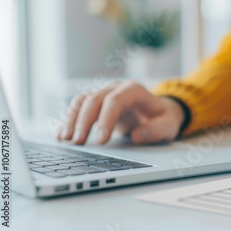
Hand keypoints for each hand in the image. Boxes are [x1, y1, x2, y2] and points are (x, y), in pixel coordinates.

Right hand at [57, 81, 185, 144]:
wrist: (159, 112)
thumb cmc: (163, 118)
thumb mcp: (168, 125)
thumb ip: (156, 130)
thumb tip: (138, 136)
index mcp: (134, 90)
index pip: (116, 100)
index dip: (106, 119)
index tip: (101, 140)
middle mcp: (116, 88)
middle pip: (95, 99)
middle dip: (84, 121)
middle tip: (78, 142)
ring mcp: (104, 94)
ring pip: (82, 101)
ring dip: (71, 119)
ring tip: (65, 139)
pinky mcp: (96, 103)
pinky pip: (78, 107)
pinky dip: (69, 120)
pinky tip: (62, 135)